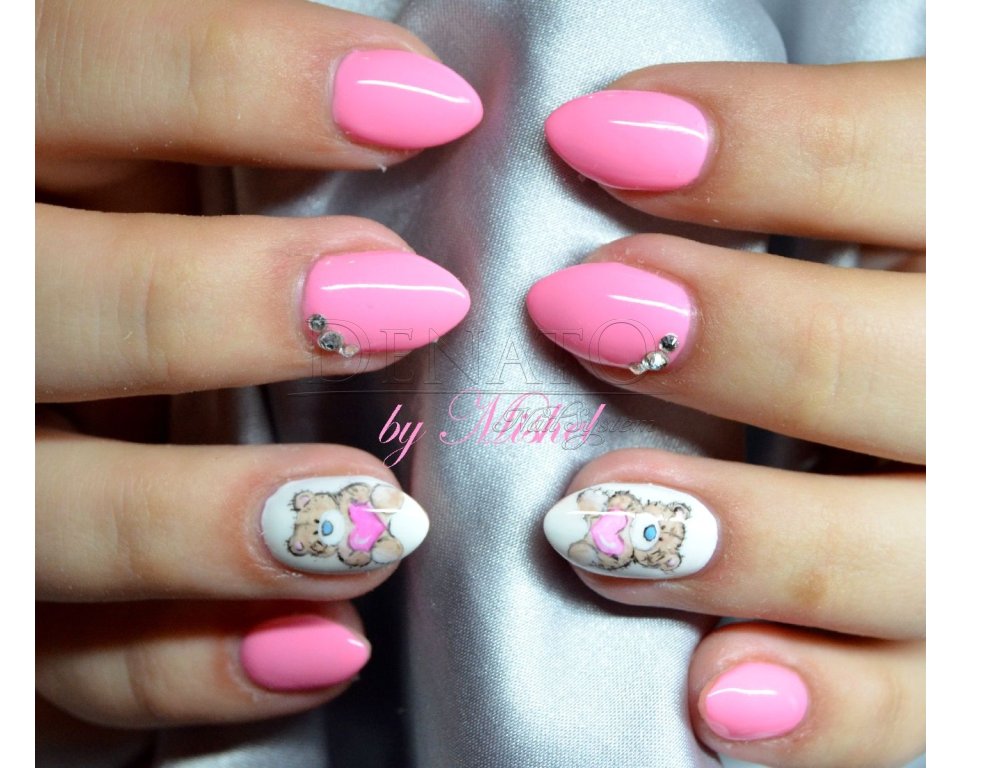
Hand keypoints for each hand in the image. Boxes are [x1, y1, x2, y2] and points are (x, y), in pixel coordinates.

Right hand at [36, 0, 478, 738]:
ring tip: (382, 523)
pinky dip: (187, 666)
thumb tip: (417, 97)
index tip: (428, 106)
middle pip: (36, 299)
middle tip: (410, 304)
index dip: (233, 73)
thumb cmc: (125, 248)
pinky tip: (321, 649)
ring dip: (206, 522)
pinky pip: (63, 665)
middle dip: (213, 303)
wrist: (64, 403)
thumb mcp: (146, 163)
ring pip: (35, 506)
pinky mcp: (9, 604)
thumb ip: (210, 125)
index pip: (67, 69)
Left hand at [531, 59, 923, 766]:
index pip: (918, 156)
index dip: (765, 143)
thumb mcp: (892, 198)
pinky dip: (827, 711)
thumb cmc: (899, 278)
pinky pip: (926, 702)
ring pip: (909, 552)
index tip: (591, 135)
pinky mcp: (976, 649)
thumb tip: (610, 131)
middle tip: (574, 310)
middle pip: (907, 364)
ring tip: (586, 525)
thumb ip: (808, 165)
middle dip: (738, 336)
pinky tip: (716, 695)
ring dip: (746, 539)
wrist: (952, 402)